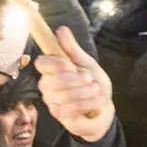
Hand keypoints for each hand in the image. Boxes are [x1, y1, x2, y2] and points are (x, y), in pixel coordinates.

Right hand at [36, 27, 115, 141]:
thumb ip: (72, 49)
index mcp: (52, 71)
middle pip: (52, 80)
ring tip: (96, 90)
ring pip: (64, 95)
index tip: (69, 63)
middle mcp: (48, 87)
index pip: (41, 63)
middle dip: (76, 78)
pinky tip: (98, 101)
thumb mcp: (87, 63)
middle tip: (89, 78)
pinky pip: (70, 108)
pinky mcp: (61, 117)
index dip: (54, 63)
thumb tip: (60, 29)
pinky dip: (88, 103)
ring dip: (86, 91)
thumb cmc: (93, 84)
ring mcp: (52, 103)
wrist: (105, 109)